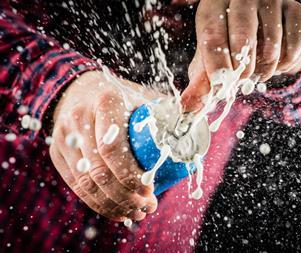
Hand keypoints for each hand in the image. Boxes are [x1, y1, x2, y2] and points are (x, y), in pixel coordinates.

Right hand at [49, 71, 157, 221]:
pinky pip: (76, 185)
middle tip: (148, 207)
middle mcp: (79, 119)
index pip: (112, 147)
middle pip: (100, 171)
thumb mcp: (142, 97)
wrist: (81, 92)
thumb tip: (192, 129)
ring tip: (137, 213)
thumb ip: (166, 112)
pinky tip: (118, 211)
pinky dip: (98, 204)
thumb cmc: (122, 98)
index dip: (130, 175)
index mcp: (105, 101)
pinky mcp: (58, 153)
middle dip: (126, 196)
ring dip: (113, 205)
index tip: (150, 188)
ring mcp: (64, 137)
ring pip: (86, 183)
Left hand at [182, 0, 300, 110]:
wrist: (257, 20)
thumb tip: (188, 108)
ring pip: (272, 44)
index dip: (216, 65)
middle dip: (243, 68)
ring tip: (258, 70)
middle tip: (242, 79)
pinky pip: (295, 44)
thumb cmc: (227, 39)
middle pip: (244, 35)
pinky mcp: (295, 9)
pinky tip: (277, 60)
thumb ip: (200, 82)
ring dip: (265, 69)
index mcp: (215, 6)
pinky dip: (287, 62)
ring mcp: (272, 0)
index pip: (213, 36)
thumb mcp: (210, 56)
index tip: (219, 88)